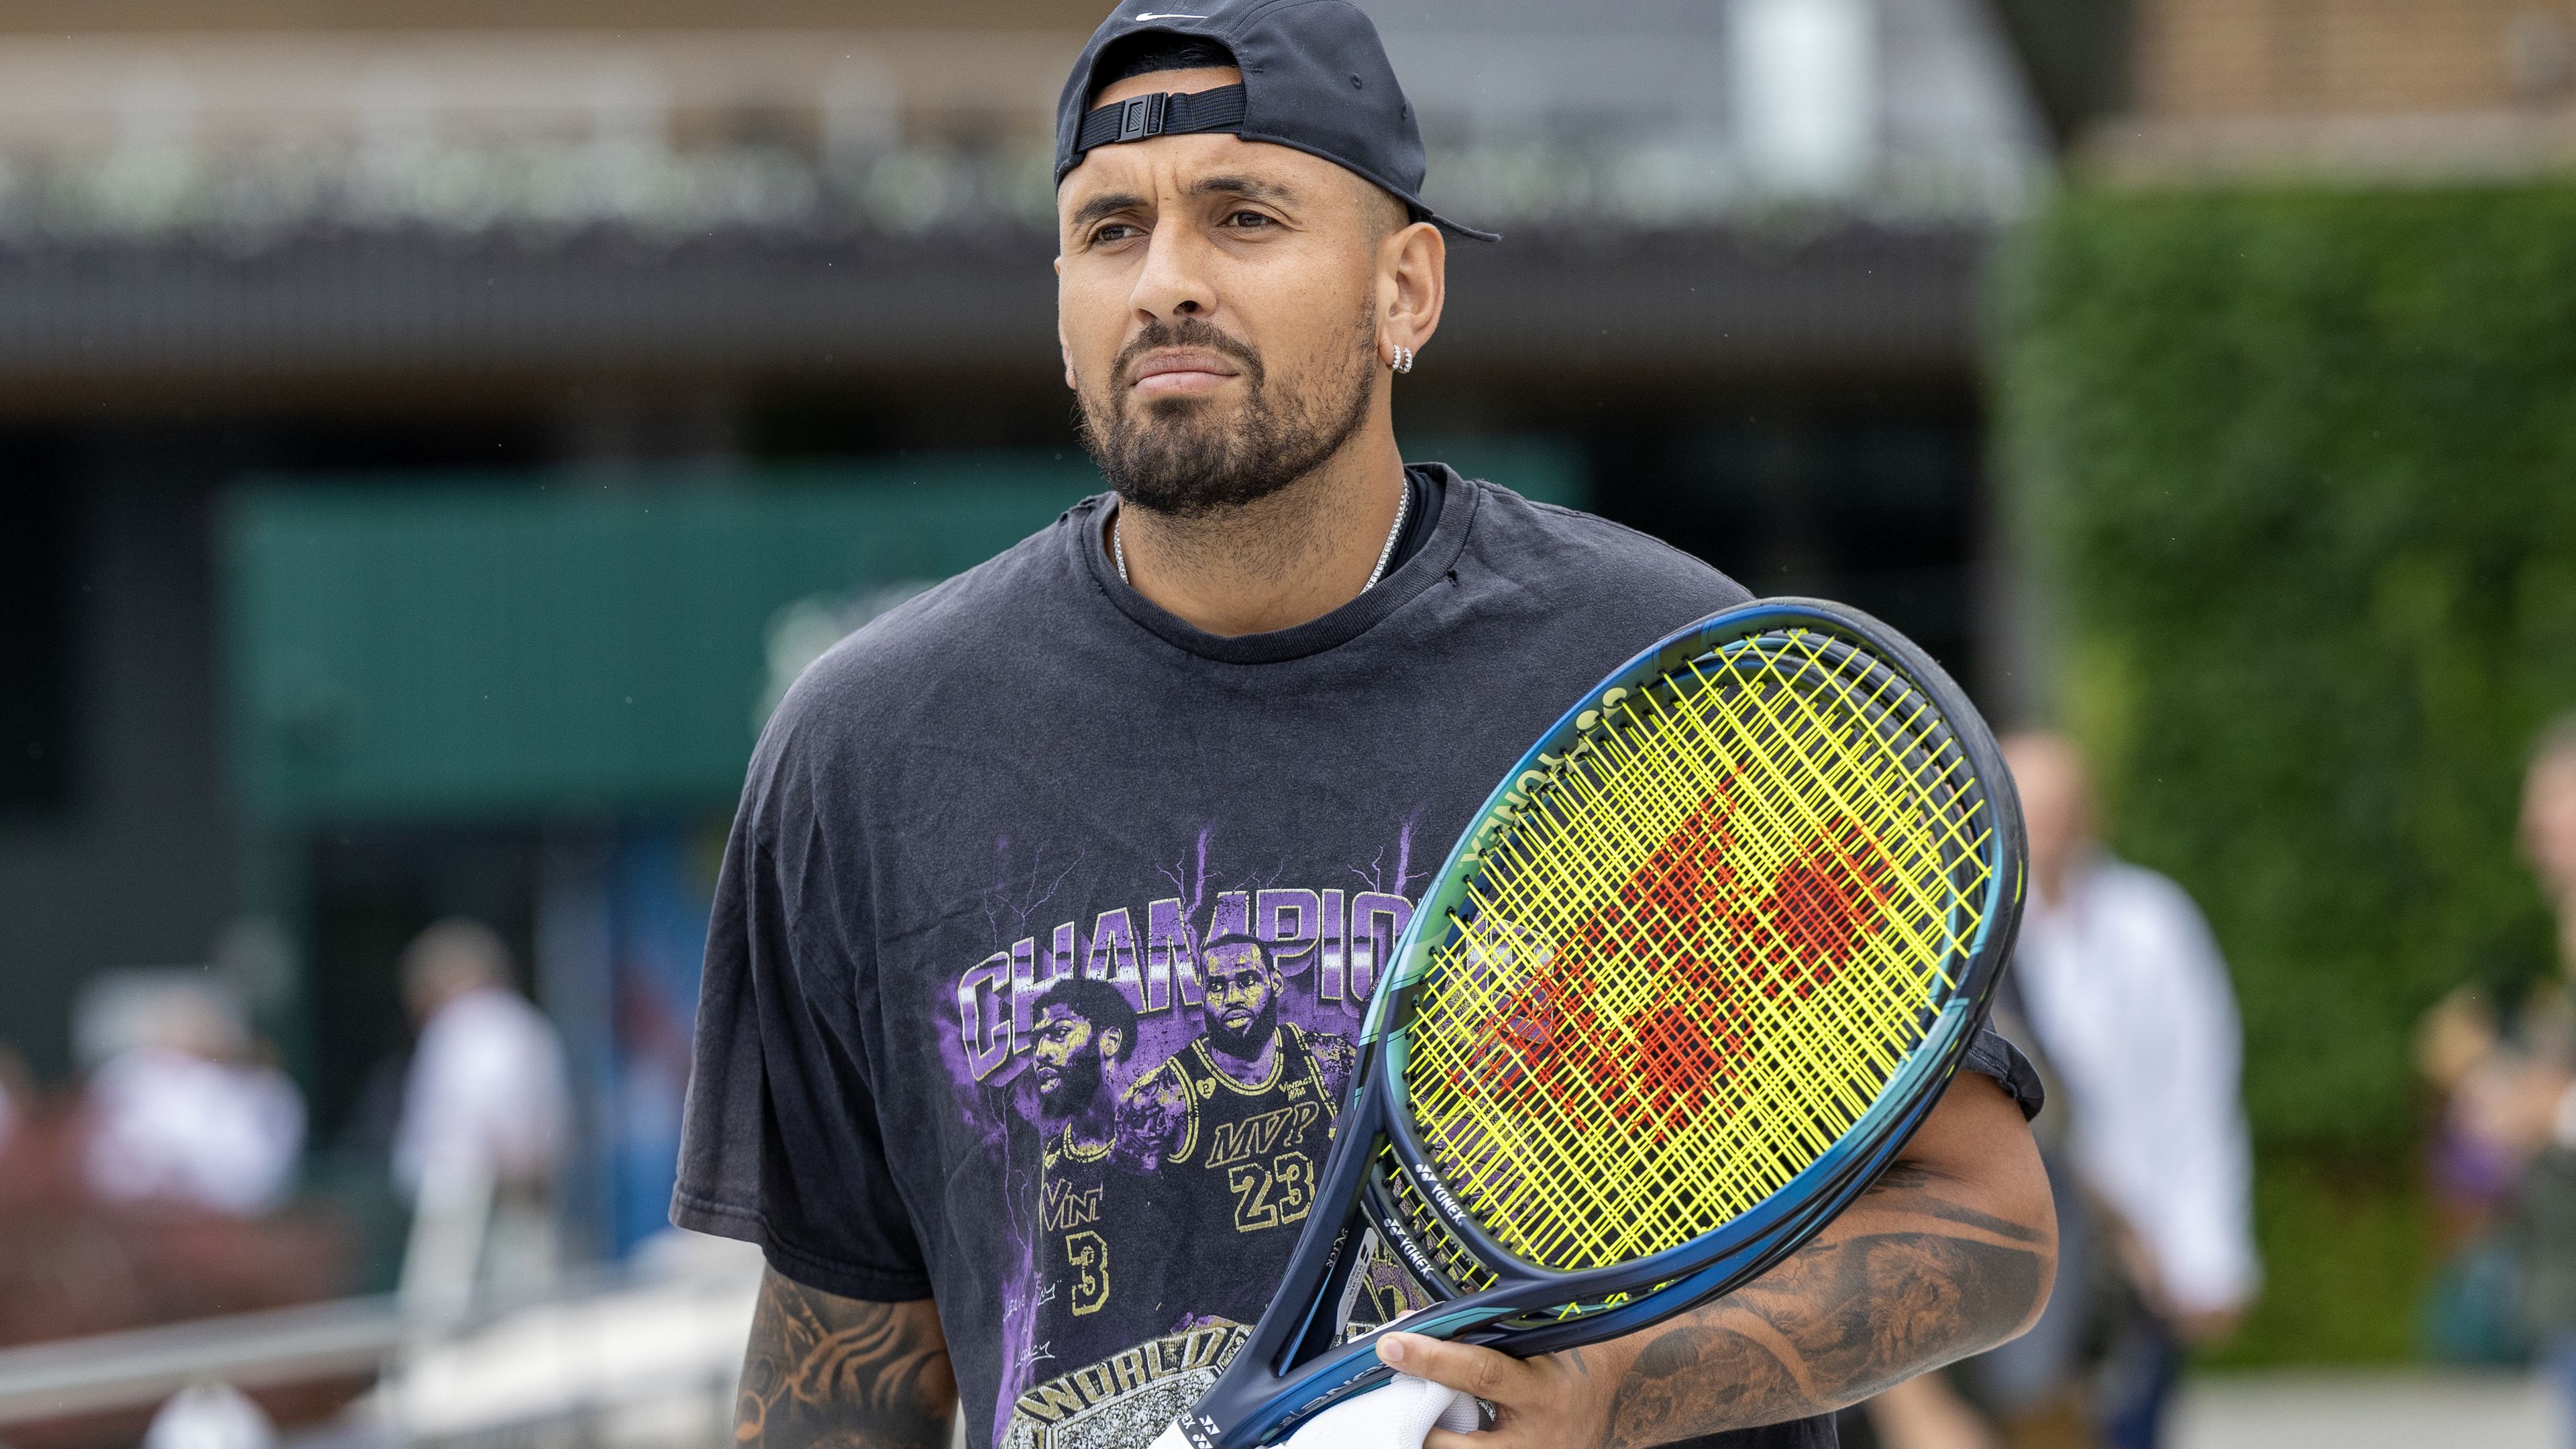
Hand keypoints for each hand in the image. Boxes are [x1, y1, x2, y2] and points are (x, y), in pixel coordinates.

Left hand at [1377, 1332, 1622, 1447]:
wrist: (1613, 1401)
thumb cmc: (1567, 1367)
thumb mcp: (1535, 1345)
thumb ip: (1485, 1339)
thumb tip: (1425, 1328)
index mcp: (1540, 1389)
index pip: (1479, 1371)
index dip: (1432, 1357)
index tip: (1392, 1346)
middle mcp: (1532, 1437)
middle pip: (1459, 1445)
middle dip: (1420, 1427)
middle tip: (1395, 1405)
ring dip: (1431, 1442)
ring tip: (1419, 1420)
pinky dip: (1451, 1445)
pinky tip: (1440, 1433)